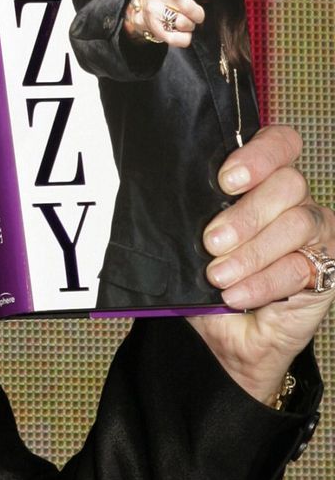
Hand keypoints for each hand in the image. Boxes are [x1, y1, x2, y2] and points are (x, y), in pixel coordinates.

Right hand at [126, 0, 215, 46]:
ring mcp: (153, 11)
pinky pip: (180, 39)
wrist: (150, 7)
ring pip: (185, 24)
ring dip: (190, 23)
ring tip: (181, 18)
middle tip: (191, 10)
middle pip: (187, 6)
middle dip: (196, 12)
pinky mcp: (155, 29)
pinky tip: (180, 31)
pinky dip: (185, 37)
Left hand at [188, 126, 334, 403]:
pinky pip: (302, 267)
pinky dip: (264, 282)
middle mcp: (293, 201)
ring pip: (298, 223)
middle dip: (246, 214)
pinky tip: (236, 295)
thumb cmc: (206, 279)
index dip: (259, 154)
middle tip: (212, 241)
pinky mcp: (326, 269)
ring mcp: (314, 234)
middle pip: (288, 184)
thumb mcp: (187, 244)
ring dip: (253, 252)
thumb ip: (186, 219)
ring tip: (218, 275)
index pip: (279, 144)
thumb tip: (160, 204)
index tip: (225, 180)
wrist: (227, 335)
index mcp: (261, 182)